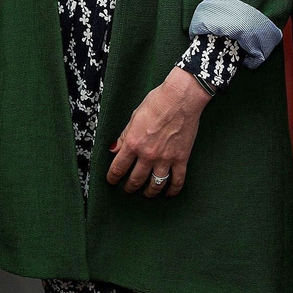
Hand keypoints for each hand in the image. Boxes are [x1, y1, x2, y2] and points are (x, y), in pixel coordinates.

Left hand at [106, 67, 210, 197]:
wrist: (180, 98)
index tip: (111, 181)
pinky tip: (169, 194)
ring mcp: (165, 159)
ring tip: (146, 194)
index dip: (113, 177)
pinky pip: (177, 181)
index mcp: (133, 143)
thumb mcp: (134, 116)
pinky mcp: (181, 159)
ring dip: (149, 192)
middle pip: (136, 179)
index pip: (118, 167)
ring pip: (155, 184)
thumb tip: (114, 149)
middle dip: (130, 187)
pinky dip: (173, 190)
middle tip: (128, 189)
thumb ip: (124, 135)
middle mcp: (148, 155)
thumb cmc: (156, 102)